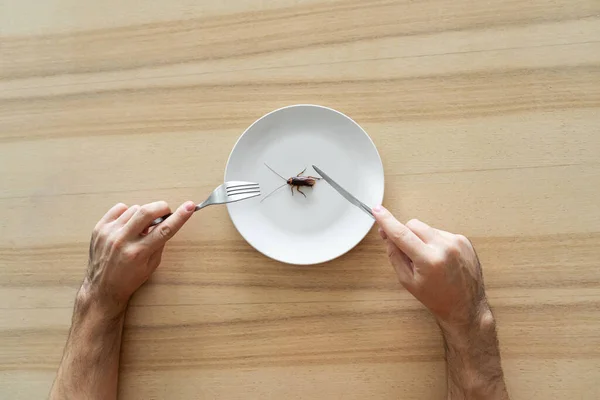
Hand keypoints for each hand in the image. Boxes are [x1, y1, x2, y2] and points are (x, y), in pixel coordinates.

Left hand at [81, 200, 194, 315]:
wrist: (102, 288)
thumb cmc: (129, 279)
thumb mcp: (151, 266)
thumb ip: (159, 244)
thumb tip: (166, 223)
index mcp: (138, 253)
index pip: (164, 230)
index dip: (180, 217)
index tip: (190, 206)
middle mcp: (123, 241)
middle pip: (147, 212)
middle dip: (161, 208)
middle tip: (164, 213)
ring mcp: (109, 233)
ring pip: (134, 209)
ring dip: (144, 214)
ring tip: (141, 226)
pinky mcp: (100, 228)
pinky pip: (119, 208)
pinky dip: (128, 213)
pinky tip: (128, 224)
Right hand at [373, 205, 487, 327]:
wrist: (466, 307)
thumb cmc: (436, 298)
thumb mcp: (407, 281)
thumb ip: (394, 255)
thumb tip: (386, 233)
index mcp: (429, 260)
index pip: (402, 234)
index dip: (387, 221)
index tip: (377, 210)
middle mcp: (445, 247)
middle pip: (413, 225)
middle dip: (405, 234)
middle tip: (407, 252)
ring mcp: (457, 242)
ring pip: (427, 228)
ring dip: (421, 239)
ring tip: (428, 260)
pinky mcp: (464, 240)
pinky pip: (440, 233)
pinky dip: (434, 242)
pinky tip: (440, 259)